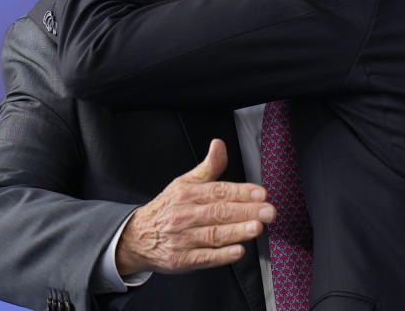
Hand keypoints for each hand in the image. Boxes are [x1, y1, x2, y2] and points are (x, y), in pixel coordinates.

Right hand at [115, 139, 274, 275]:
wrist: (136, 237)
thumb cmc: (167, 208)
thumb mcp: (184, 183)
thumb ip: (208, 167)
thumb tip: (219, 144)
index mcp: (188, 194)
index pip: (218, 191)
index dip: (241, 192)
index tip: (261, 193)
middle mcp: (185, 215)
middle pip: (219, 212)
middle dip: (246, 211)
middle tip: (268, 211)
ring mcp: (182, 239)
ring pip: (213, 234)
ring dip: (236, 231)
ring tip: (256, 228)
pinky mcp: (181, 260)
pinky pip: (203, 258)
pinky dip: (221, 255)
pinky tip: (237, 251)